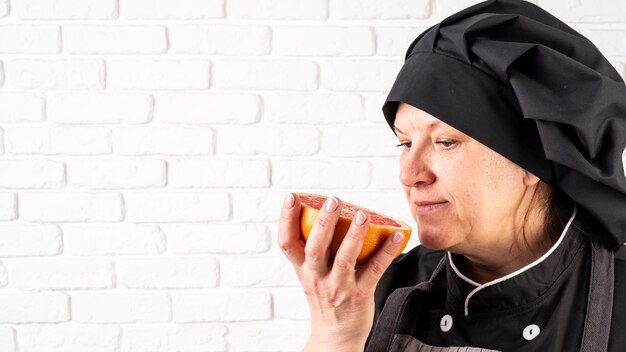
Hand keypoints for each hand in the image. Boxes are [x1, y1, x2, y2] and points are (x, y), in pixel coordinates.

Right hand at [278, 193, 404, 350]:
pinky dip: (387, 252)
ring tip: (362, 215)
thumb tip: (322, 213)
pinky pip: (375, 270)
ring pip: (345, 259)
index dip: (286, 219)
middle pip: (315, 248)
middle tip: (333, 200)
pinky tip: (395, 235)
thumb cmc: (325, 300)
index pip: (287, 243)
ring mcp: (339, 287)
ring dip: (354, 235)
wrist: (336, 337)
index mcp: (303, 269)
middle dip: (323, 222)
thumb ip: (313, 251)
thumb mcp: (310, 276)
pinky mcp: (360, 295)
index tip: (291, 197)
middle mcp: (318, 278)